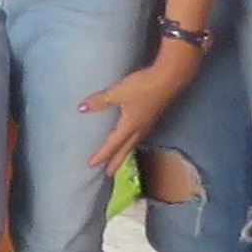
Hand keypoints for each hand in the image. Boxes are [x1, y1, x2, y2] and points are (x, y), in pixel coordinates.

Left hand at [78, 40, 202, 176]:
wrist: (169, 78)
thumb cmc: (142, 86)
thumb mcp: (118, 92)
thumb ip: (100, 101)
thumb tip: (81, 108)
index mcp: (130, 126)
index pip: (112, 144)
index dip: (102, 155)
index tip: (92, 165)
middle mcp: (140, 128)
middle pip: (126, 149)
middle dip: (116, 161)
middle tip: (108, 173)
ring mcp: (148, 122)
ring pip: (134, 143)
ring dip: (126, 152)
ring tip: (120, 158)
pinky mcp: (154, 115)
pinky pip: (140, 135)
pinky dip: (133, 142)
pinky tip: (134, 137)